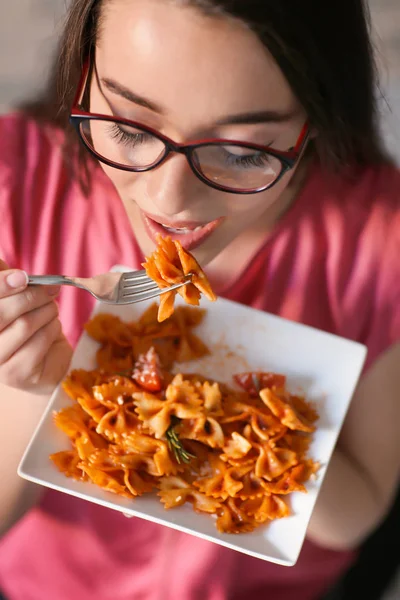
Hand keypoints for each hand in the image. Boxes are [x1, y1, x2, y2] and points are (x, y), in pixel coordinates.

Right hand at [0, 260, 72, 393]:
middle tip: (51, 289)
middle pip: (3, 312)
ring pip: (25, 325)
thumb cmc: (26, 324)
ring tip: (51, 310)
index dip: (2, 285)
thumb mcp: (14, 298)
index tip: (23, 277)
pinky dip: (52, 329)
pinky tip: (52, 328)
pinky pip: (40, 341)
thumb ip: (4, 280)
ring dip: (47, 311)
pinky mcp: (16, 375)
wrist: (45, 361)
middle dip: (32, 296)